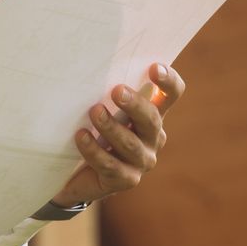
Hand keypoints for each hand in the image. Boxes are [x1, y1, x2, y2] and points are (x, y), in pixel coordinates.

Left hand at [49, 62, 184, 208]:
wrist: (75, 174)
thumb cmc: (92, 132)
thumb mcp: (103, 109)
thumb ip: (109, 93)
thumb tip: (98, 65)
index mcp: (152, 115)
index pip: (171, 95)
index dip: (168, 82)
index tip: (154, 68)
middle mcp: (153, 138)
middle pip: (152, 119)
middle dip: (135, 105)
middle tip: (116, 91)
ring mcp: (142, 162)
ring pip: (131, 144)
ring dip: (111, 127)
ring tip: (94, 112)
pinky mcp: (125, 180)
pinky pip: (111, 165)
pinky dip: (94, 150)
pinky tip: (81, 137)